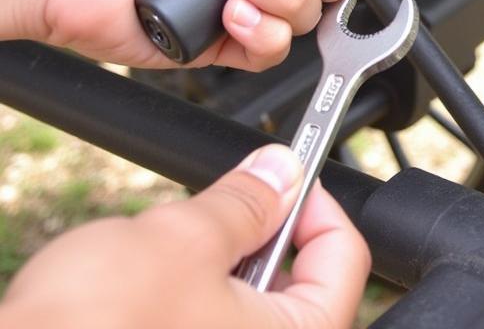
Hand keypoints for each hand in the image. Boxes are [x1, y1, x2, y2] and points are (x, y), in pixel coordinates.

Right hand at [0, 144, 369, 328]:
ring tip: (163, 256)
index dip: (318, 204)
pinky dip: (182, 299)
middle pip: (295, 283)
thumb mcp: (183, 239)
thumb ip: (246, 201)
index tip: (287, 177)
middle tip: (218, 210)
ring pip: (241, 304)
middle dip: (256, 235)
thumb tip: (280, 170)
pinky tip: (139, 290)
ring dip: (212, 267)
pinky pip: (199, 326)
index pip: (344, 260)